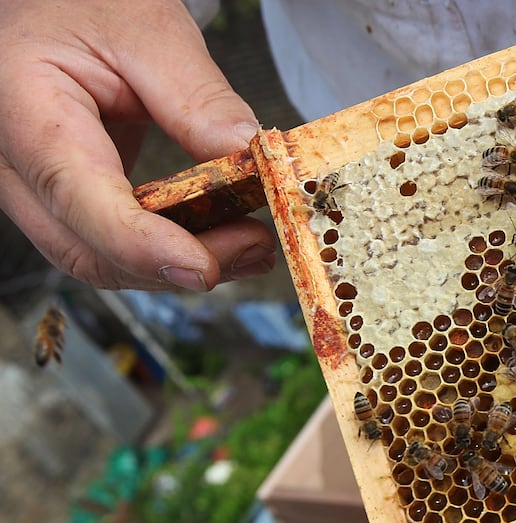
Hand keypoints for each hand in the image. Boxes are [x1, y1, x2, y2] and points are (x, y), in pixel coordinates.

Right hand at [0, 0, 276, 291]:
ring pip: (99, 257)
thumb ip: (197, 97)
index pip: (76, 197)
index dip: (142, 244)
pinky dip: (167, 250)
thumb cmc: (88, 2)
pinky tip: (222, 242)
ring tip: (249, 247)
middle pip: (87, 248)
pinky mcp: (65, 197)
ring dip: (177, 266)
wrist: (60, 3)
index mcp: (22, 105)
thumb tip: (247, 157)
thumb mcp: (148, 29)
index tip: (203, 265)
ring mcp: (33, 186)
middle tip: (254, 248)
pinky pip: (109, 243)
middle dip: (174, 264)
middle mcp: (14, 160)